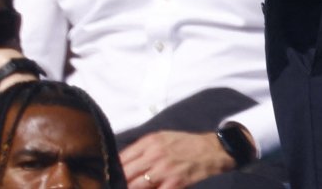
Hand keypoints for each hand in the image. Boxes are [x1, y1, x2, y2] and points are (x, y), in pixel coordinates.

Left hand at [120, 131, 237, 188]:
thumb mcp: (162, 138)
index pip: (122, 158)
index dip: (113, 169)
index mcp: (150, 142)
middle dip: (119, 182)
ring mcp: (164, 170)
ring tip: (130, 188)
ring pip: (135, 186)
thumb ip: (143, 148)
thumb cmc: (185, 144)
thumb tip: (123, 162)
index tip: (110, 176)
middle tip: (116, 186)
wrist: (211, 150)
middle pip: (125, 173)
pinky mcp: (174, 183)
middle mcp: (154, 155)